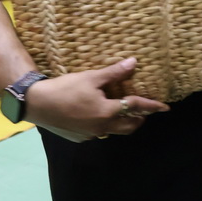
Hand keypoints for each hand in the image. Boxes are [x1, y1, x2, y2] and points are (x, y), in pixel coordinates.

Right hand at [23, 57, 168, 141]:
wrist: (36, 104)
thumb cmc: (65, 88)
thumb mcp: (91, 77)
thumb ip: (114, 73)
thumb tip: (134, 63)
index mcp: (107, 112)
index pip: (136, 108)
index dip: (152, 106)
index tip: (165, 108)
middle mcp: (102, 127)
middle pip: (129, 127)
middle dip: (139, 119)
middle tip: (144, 110)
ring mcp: (90, 134)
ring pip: (114, 131)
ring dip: (122, 123)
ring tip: (123, 111)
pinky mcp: (80, 137)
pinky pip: (99, 133)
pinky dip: (105, 124)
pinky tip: (99, 114)